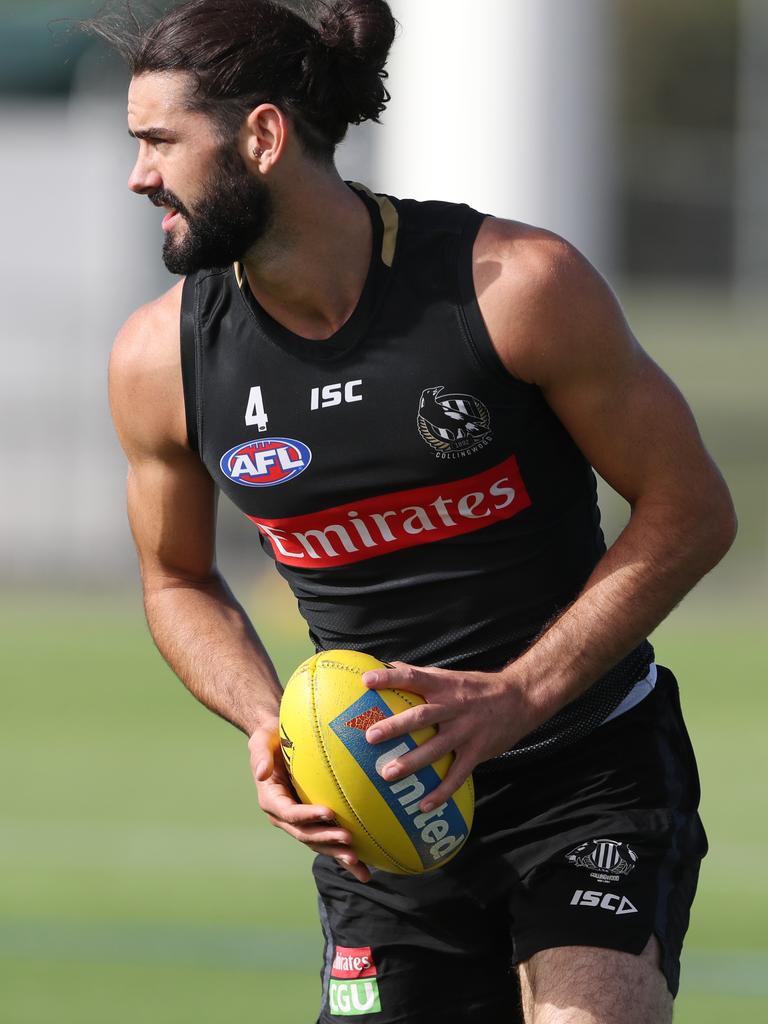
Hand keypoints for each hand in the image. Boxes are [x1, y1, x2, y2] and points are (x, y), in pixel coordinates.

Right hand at [248, 721, 370, 882]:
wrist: (277, 743)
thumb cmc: (270, 738)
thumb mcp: (261, 741)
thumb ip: (259, 754)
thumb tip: (262, 772)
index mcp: (271, 800)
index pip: (290, 812)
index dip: (307, 815)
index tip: (328, 812)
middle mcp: (284, 816)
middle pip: (305, 834)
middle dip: (326, 839)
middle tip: (348, 840)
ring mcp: (299, 822)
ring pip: (318, 843)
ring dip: (336, 854)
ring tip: (357, 861)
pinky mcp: (313, 822)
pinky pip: (328, 840)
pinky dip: (343, 856)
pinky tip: (363, 869)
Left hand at [361, 662, 539, 809]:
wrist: (521, 698)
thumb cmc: (477, 687)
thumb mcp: (451, 676)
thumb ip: (421, 674)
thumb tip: (389, 666)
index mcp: (444, 686)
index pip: (413, 677)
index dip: (389, 678)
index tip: (366, 681)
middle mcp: (454, 707)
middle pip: (421, 717)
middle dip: (395, 727)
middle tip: (370, 737)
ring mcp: (466, 731)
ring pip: (436, 748)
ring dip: (411, 762)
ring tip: (388, 774)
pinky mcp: (478, 751)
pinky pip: (458, 775)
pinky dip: (442, 791)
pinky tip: (423, 805)